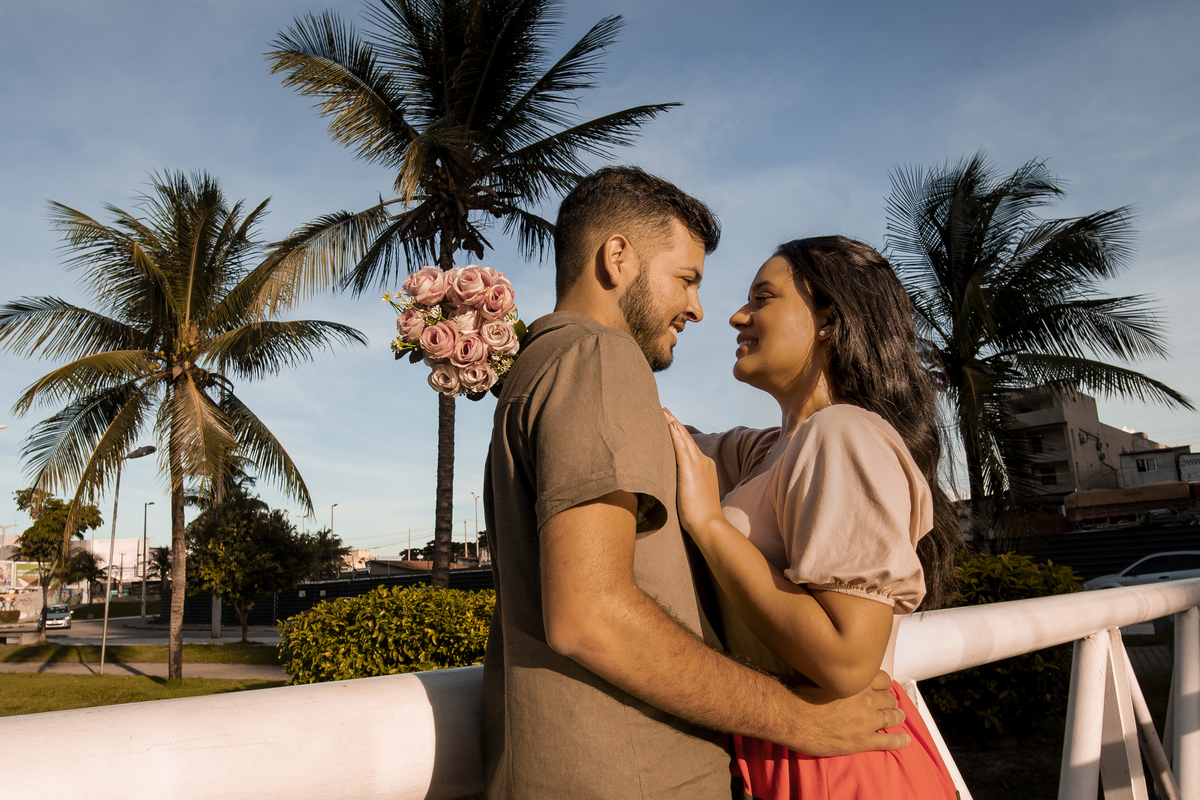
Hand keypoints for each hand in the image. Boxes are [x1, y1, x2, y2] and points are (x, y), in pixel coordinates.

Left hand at [663, 408, 724, 536]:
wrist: (709, 525)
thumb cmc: (701, 516)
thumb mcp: (693, 495)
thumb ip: (687, 485)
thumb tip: (676, 485)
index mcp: (705, 467)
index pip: (689, 446)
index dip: (679, 434)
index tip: (669, 423)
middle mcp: (703, 462)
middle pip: (686, 438)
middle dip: (674, 423)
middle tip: (663, 410)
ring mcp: (698, 464)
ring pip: (683, 439)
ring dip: (672, 424)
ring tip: (662, 412)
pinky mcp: (690, 470)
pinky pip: (681, 447)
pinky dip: (675, 434)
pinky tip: (668, 424)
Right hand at [785, 670, 909, 755]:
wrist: (792, 718)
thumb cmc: (800, 693)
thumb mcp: (818, 672)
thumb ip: (833, 669)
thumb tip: (831, 661)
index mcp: (858, 681)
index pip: (883, 678)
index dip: (883, 683)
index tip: (882, 686)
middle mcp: (867, 699)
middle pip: (889, 698)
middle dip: (890, 700)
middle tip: (889, 703)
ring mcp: (867, 721)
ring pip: (892, 717)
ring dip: (897, 716)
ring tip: (898, 717)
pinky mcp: (863, 741)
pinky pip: (888, 741)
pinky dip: (899, 741)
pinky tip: (906, 740)